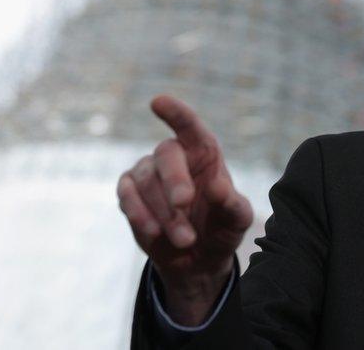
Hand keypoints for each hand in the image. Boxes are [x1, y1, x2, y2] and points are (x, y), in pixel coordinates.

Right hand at [117, 95, 252, 324]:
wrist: (198, 260)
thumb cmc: (222, 229)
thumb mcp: (236, 220)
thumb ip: (232, 203)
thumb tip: (218, 186)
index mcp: (204, 152)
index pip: (190, 126)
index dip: (175, 113)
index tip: (158, 102)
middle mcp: (175, 156)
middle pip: (166, 154)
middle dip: (174, 179)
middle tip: (184, 203)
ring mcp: (148, 172)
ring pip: (147, 181)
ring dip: (165, 213)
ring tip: (186, 240)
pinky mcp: (129, 193)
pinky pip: (127, 195)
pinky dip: (140, 214)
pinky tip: (154, 233)